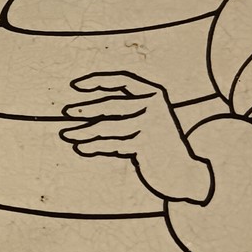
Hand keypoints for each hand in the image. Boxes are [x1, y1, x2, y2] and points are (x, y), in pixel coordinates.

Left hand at [59, 72, 211, 202]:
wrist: (184, 172)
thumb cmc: (160, 144)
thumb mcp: (149, 119)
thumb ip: (126, 109)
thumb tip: (84, 108)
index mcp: (155, 93)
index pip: (122, 80)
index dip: (98, 80)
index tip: (76, 85)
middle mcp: (153, 106)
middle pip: (110, 105)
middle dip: (85, 109)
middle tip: (66, 112)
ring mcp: (149, 125)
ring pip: (107, 127)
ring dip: (83, 131)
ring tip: (67, 134)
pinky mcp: (143, 144)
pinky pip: (110, 144)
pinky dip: (93, 146)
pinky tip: (81, 147)